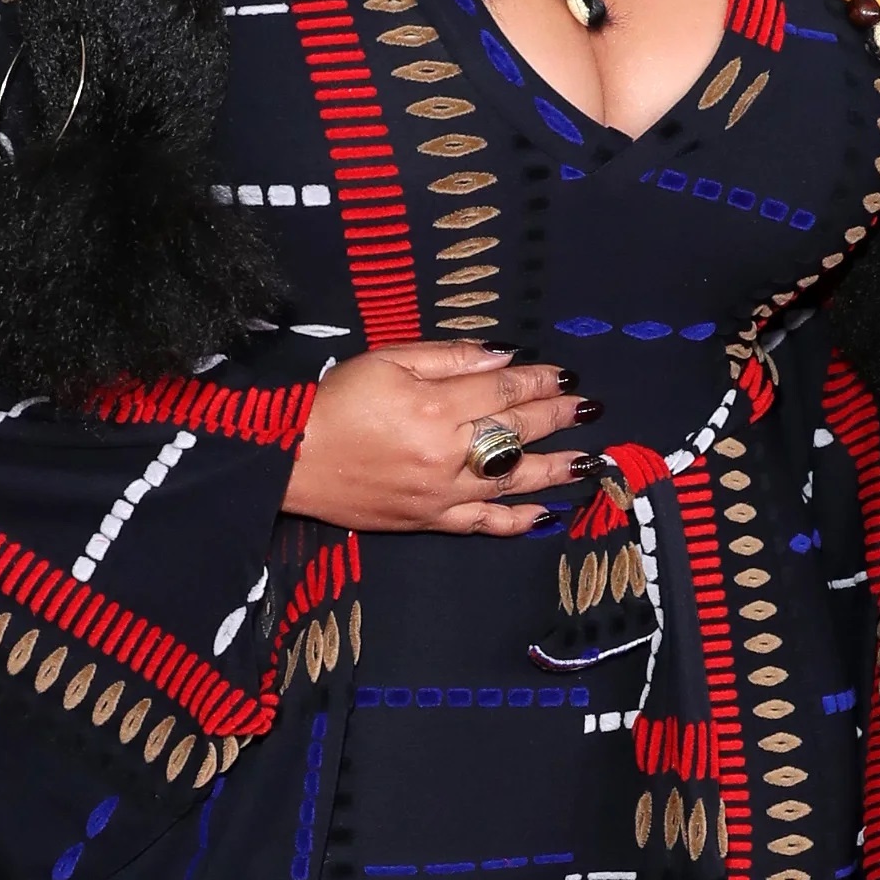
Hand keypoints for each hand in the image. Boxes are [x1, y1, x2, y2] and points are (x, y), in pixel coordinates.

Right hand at [283, 343, 594, 533]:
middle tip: (588, 407)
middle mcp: (447, 452)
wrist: (291, 458)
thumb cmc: (335, 401)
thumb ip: (447, 357)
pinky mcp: (429, 520)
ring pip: (511, 479)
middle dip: (557, 416)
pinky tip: (545, 515)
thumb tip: (500, 357)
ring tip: (588, 461)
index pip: (503, 390)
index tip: (564, 374)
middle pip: (516, 432)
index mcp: (435, 405)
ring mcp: (441, 491)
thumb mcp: (386, 359)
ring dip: (554, 468)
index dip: (538, 380)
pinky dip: (515, 520)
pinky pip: (481, 522)